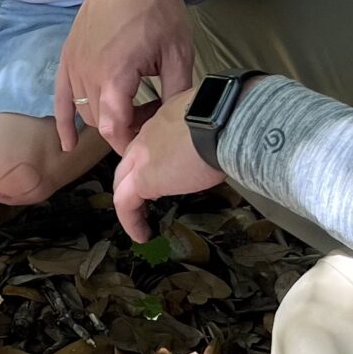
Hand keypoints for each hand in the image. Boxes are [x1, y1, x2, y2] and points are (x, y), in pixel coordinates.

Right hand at [55, 0, 193, 153]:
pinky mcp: (67, 56)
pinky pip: (59, 97)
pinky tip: (67, 144)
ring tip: (134, 110)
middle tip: (151, 119)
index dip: (131, 144)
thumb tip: (175, 124)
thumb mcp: (179, 54)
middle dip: (125, 130)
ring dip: (105, 119)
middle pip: (99, 122)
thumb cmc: (160, 10)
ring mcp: (73, 64)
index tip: (149, 145)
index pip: (114, 129)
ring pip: (83, 111)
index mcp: (114, 75)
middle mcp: (86, 73)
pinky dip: (63, 121)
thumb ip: (175, 94)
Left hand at [111, 89, 223, 241]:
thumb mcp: (214, 120)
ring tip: (138, 221)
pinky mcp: (143, 179)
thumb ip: (206, 133)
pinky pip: (126, 203)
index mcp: (165, 119)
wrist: (224, 123)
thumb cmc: (229, 119)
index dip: (152, 158)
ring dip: (129, 201)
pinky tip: (141, 235)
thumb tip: (218, 146)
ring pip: (123, 181)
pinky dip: (131, 220)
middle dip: (132, 180)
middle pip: (129, 161)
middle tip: (143, 199)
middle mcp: (148, 135)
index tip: (163, 173)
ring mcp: (142, 156)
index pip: (150, 140)